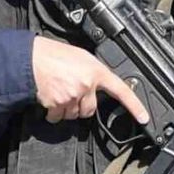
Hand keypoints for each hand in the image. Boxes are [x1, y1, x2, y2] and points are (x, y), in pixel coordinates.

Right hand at [31, 36, 148, 124]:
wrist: (28, 59)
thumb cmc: (52, 55)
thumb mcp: (80, 57)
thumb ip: (92, 72)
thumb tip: (97, 85)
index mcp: (96, 71)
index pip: (122, 90)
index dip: (135, 106)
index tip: (144, 118)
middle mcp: (87, 85)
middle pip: (90, 110)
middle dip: (81, 105)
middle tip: (70, 92)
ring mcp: (73, 96)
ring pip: (74, 114)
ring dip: (66, 109)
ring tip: (57, 92)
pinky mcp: (58, 105)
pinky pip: (58, 117)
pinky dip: (53, 112)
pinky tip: (49, 99)